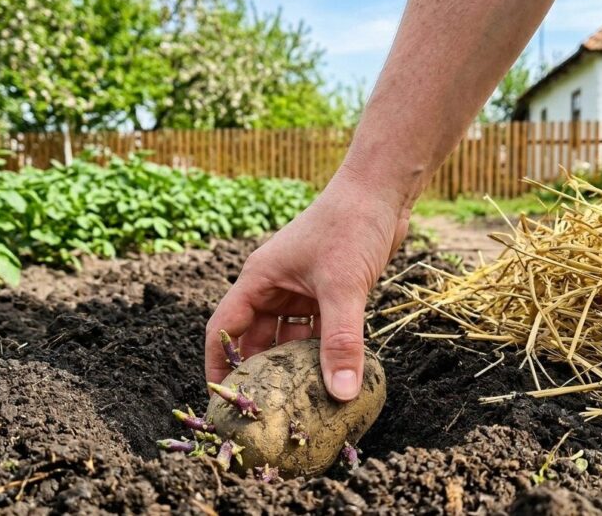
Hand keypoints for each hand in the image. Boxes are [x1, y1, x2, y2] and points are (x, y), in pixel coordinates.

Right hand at [204, 171, 409, 400]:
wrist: (382, 191)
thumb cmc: (350, 225)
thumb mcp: (343, 288)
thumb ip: (341, 341)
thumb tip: (341, 393)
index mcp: (259, 279)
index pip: (224, 327)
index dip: (219, 364)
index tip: (222, 400)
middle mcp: (275, 286)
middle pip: (257, 337)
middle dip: (261, 372)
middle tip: (266, 411)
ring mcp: (302, 289)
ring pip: (290, 336)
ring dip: (295, 364)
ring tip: (300, 401)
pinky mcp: (329, 291)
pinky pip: (318, 330)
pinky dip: (323, 351)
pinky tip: (333, 376)